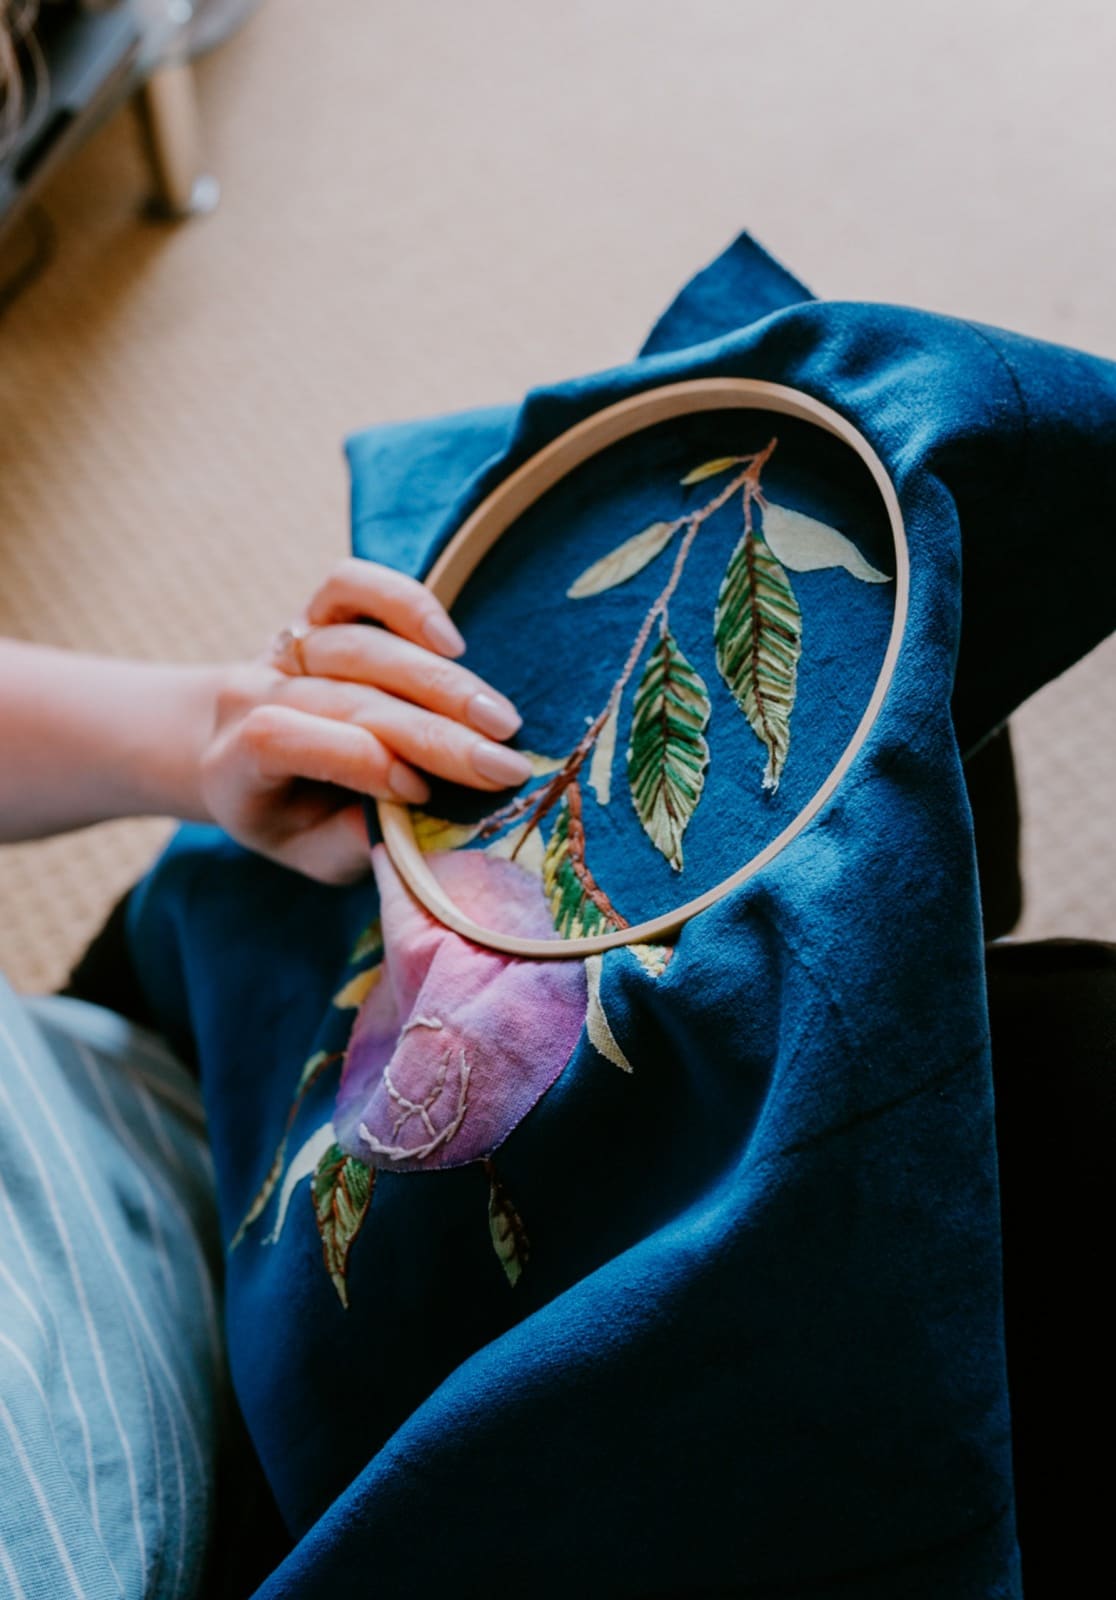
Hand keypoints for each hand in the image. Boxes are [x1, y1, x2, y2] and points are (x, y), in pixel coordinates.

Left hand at [199, 559, 530, 884]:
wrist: (237, 752)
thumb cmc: (286, 813)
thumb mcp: (309, 852)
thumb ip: (352, 839)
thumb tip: (422, 817)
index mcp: (237, 761)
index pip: (283, 739)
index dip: (357, 761)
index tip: (423, 793)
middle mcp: (253, 692)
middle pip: (347, 697)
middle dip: (435, 733)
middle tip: (504, 766)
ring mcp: (283, 646)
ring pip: (362, 646)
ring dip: (443, 685)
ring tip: (502, 721)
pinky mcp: (314, 612)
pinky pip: (351, 586)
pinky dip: (403, 603)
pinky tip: (452, 644)